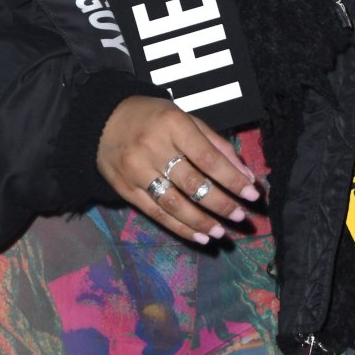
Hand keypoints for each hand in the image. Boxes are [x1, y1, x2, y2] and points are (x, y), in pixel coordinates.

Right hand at [97, 95, 260, 243]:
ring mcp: (137, 171)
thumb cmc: (152, 117)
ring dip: (202, 222)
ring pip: (174, 204)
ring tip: (221, 233)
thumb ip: (215, 144)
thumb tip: (245, 174)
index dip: (232, 179)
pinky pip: (157, 214)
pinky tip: (199, 236)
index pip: (208, 158)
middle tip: (241, 217)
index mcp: (172, 125)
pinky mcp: (126, 190)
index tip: (252, 194)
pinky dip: (180, 228)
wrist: (102, 120)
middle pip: (192, 184)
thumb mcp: (185, 119)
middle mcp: (153, 148)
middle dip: (221, 203)